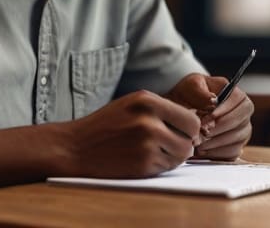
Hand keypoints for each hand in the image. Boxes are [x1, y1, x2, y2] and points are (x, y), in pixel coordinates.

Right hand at [63, 90, 201, 177]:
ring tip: (151, 151)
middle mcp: (149, 120)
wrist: (75, 148)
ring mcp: (146, 143)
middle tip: (168, 145)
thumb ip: (161, 110)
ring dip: (172, 157)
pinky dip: (159, 166)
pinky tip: (141, 160)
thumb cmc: (105, 126)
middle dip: (184, 143)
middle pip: (191, 138)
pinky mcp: (142, 164)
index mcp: (147, 100)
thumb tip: (195, 124)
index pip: (190, 118)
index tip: (180, 133)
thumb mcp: (132, 105)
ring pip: (182, 155)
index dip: (188, 129)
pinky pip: (167, 168)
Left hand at [167, 73, 253, 160]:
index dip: (226, 112)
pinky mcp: (235, 147)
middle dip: (219, 129)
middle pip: (240, 123)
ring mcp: (241, 131)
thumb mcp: (190, 87)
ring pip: (236, 140)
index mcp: (235, 94)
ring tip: (198, 141)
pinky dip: (215, 153)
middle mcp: (242, 113)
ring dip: (215, 143)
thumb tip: (213, 99)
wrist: (181, 112)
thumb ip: (200, 92)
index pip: (241, 103)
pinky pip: (231, 153)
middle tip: (202, 131)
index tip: (209, 117)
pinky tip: (202, 149)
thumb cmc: (188, 96)